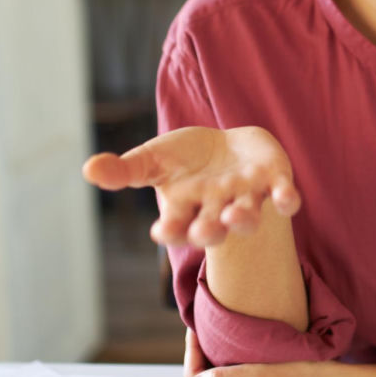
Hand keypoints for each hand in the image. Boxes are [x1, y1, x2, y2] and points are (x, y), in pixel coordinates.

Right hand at [82, 126, 300, 245]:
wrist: (226, 145)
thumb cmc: (183, 159)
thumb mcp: (151, 160)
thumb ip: (124, 170)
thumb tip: (88, 169)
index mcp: (186, 211)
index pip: (175, 228)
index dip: (171, 230)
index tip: (162, 230)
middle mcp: (217, 210)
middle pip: (212, 228)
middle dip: (210, 231)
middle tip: (206, 230)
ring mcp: (246, 198)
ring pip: (246, 217)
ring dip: (244, 220)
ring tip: (237, 217)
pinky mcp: (273, 182)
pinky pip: (283, 196)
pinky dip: (286, 199)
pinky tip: (287, 200)